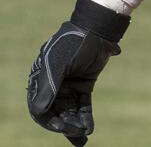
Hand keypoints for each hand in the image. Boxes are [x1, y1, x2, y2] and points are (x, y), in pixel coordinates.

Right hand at [28, 0, 129, 145]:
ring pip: (69, 110)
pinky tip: (89, 128)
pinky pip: (82, 104)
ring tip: (84, 135)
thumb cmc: (75, 43)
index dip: (49, 121)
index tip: (62, 128)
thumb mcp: (60, 63)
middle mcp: (52, 85)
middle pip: (55, 112)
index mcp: (40, 79)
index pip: (40, 107)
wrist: (97, 28)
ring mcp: (68, 85)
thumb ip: (50, 86)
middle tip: (77, 133)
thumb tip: (39, 112)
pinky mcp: (83, 84)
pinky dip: (85, 116)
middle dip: (64, 124)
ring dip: (75, 124)